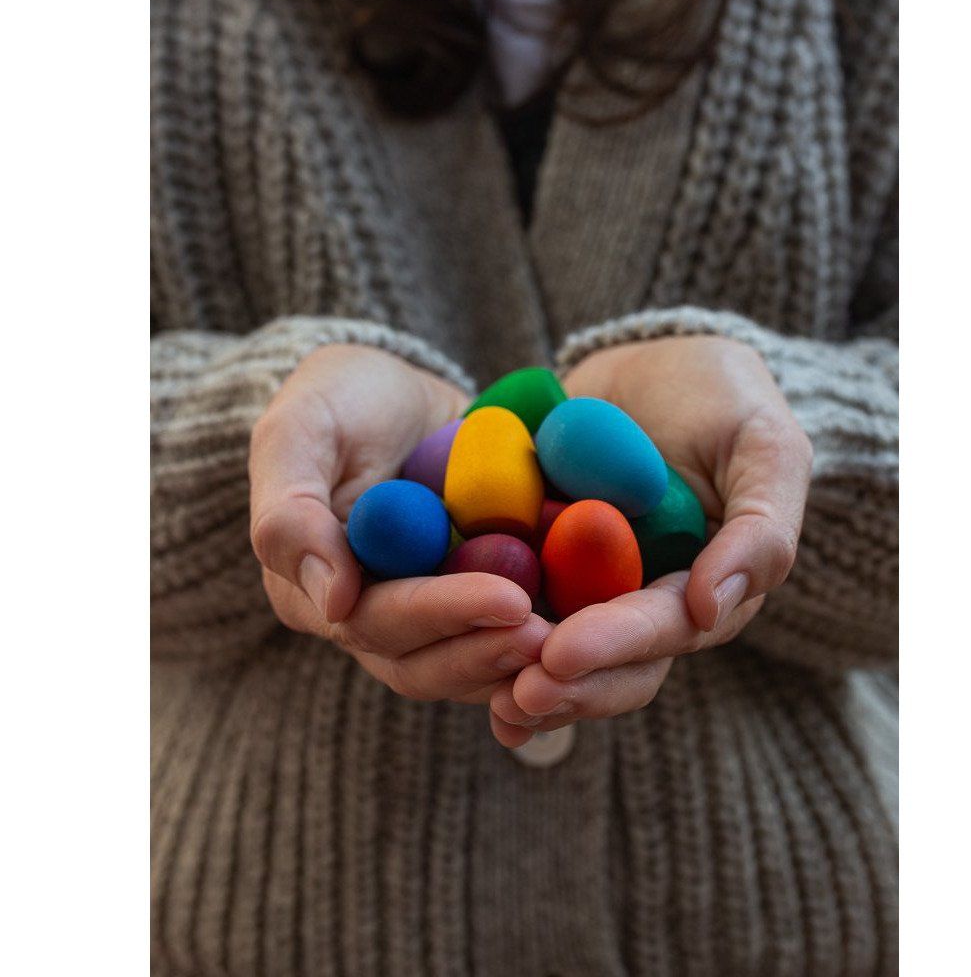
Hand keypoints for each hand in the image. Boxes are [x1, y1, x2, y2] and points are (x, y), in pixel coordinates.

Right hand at [249, 344, 548, 702]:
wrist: (397, 392)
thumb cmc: (341, 399)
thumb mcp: (300, 430)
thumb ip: (292, 511)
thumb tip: (334, 602)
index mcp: (314, 588)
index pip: (378, 621)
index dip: (444, 614)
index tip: (509, 599)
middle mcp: (368, 615)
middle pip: (426, 662)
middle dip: (490, 651)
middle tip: (555, 635)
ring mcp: (424, 612)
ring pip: (468, 663)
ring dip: (520, 659)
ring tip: (582, 639)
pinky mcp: (471, 598)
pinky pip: (505, 632)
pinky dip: (544, 632)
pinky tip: (594, 622)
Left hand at [489, 335, 812, 745]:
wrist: (652, 361)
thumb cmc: (722, 397)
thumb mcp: (763, 447)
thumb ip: (760, 527)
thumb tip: (711, 610)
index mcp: (701, 587)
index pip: (663, 630)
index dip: (615, 647)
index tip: (561, 654)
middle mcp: (640, 599)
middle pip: (608, 663)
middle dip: (565, 685)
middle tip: (514, 694)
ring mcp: (584, 584)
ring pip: (554, 649)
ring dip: (518, 677)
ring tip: (484, 697)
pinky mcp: (535, 558)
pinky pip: (505, 599)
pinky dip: (478, 630)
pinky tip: (442, 650)